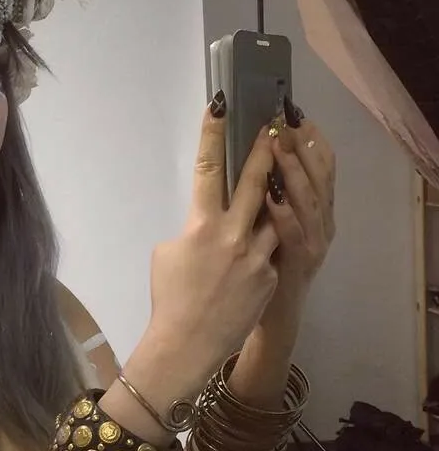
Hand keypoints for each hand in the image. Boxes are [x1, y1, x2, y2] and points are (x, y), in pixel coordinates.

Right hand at [146, 95, 280, 393]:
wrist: (187, 344)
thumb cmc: (168, 297)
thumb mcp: (168, 253)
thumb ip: (194, 228)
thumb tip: (210, 220)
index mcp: (201, 225)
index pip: (208, 169)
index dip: (213, 134)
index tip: (220, 106)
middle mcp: (233, 235)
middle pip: (257, 182)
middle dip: (266, 150)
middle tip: (277, 125)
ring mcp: (257, 256)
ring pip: (276, 215)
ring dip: (278, 196)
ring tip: (282, 179)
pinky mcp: (272, 277)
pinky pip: (272, 251)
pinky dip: (265, 246)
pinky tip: (254, 256)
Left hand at [260, 96, 336, 330]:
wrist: (265, 324)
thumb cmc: (260, 273)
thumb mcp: (267, 231)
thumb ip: (267, 202)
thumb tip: (254, 165)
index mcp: (312, 213)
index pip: (318, 168)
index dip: (310, 140)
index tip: (295, 113)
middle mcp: (319, 225)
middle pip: (318, 178)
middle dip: (303, 146)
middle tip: (286, 119)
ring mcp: (310, 246)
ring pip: (309, 203)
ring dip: (294, 172)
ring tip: (280, 145)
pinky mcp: (295, 267)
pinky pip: (292, 237)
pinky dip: (285, 215)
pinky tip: (272, 197)